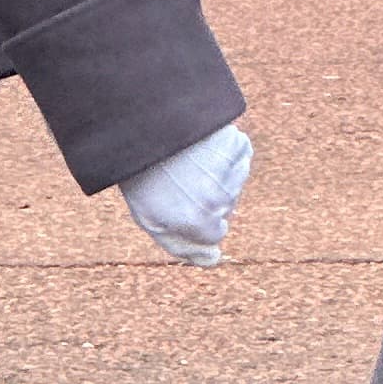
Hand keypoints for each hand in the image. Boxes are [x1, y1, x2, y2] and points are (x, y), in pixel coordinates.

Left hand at [120, 121, 252, 264]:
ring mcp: (230, 173)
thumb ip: (184, 246)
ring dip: (217, 172)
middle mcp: (217, 202)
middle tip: (179, 175)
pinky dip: (226, 150)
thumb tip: (215, 259)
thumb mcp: (151, 218)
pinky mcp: (237, 146)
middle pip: (226, 207)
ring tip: (188, 158)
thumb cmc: (143, 175)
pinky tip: (203, 144)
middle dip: (208, 195)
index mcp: (196, 224)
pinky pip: (240, 156)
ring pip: (234, 182)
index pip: (216, 233)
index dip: (197, 216)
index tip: (178, 199)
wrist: (142, 124)